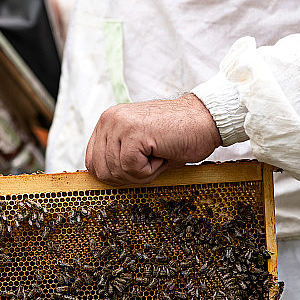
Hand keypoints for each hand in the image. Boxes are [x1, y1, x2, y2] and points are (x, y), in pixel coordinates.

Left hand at [85, 94, 221, 184]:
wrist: (207, 120)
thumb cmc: (178, 137)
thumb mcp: (140, 147)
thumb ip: (118, 158)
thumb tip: (103, 180)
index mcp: (108, 122)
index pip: (92, 162)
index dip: (113, 175)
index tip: (136, 169)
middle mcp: (109, 119)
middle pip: (101, 171)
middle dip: (127, 177)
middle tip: (151, 162)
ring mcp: (119, 124)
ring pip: (116, 171)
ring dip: (142, 173)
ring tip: (158, 154)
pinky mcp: (133, 132)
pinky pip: (132, 168)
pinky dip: (151, 170)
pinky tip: (162, 152)